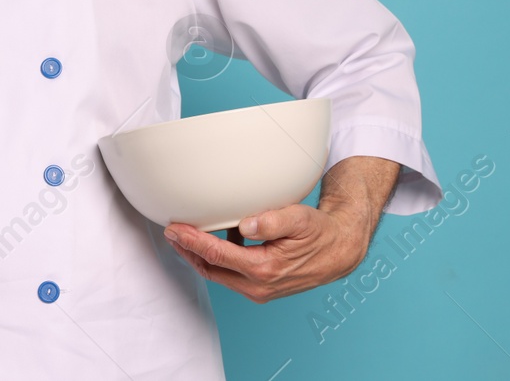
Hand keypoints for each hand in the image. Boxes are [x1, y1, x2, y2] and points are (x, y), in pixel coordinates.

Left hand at [163, 156, 398, 303]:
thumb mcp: (300, 220)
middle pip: (210, 269)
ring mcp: (258, 289)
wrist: (339, 252)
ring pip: (218, 273)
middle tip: (170, 231)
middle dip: (187, 250)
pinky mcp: (260, 286)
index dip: (191, 241)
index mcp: (264, 269)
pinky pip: (230, 274)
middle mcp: (258, 286)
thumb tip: (244, 225)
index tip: (174, 228)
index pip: (217, 255)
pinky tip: (214, 239)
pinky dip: (217, 258)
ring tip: (184, 235)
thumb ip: (272, 221)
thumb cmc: (319, 233)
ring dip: (199, 256)